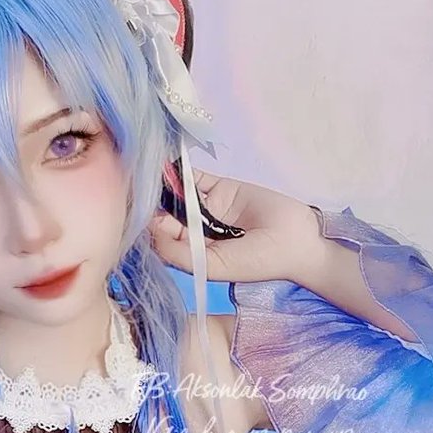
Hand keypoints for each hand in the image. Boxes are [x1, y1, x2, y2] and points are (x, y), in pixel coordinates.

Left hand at [149, 169, 320, 283]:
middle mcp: (195, 232)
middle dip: (153, 205)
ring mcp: (208, 208)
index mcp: (191, 254)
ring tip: (148, 176)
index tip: (134, 214)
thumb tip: (151, 232)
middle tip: (136, 191)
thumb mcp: (213, 266)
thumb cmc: (257, 262)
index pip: (161, 239)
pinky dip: (183, 172)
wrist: (298, 241)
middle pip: (166, 215)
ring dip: (165, 187)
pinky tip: (169, 166)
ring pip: (179, 196)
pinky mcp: (222, 188)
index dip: (148, 228)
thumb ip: (179, 254)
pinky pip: (198, 179)